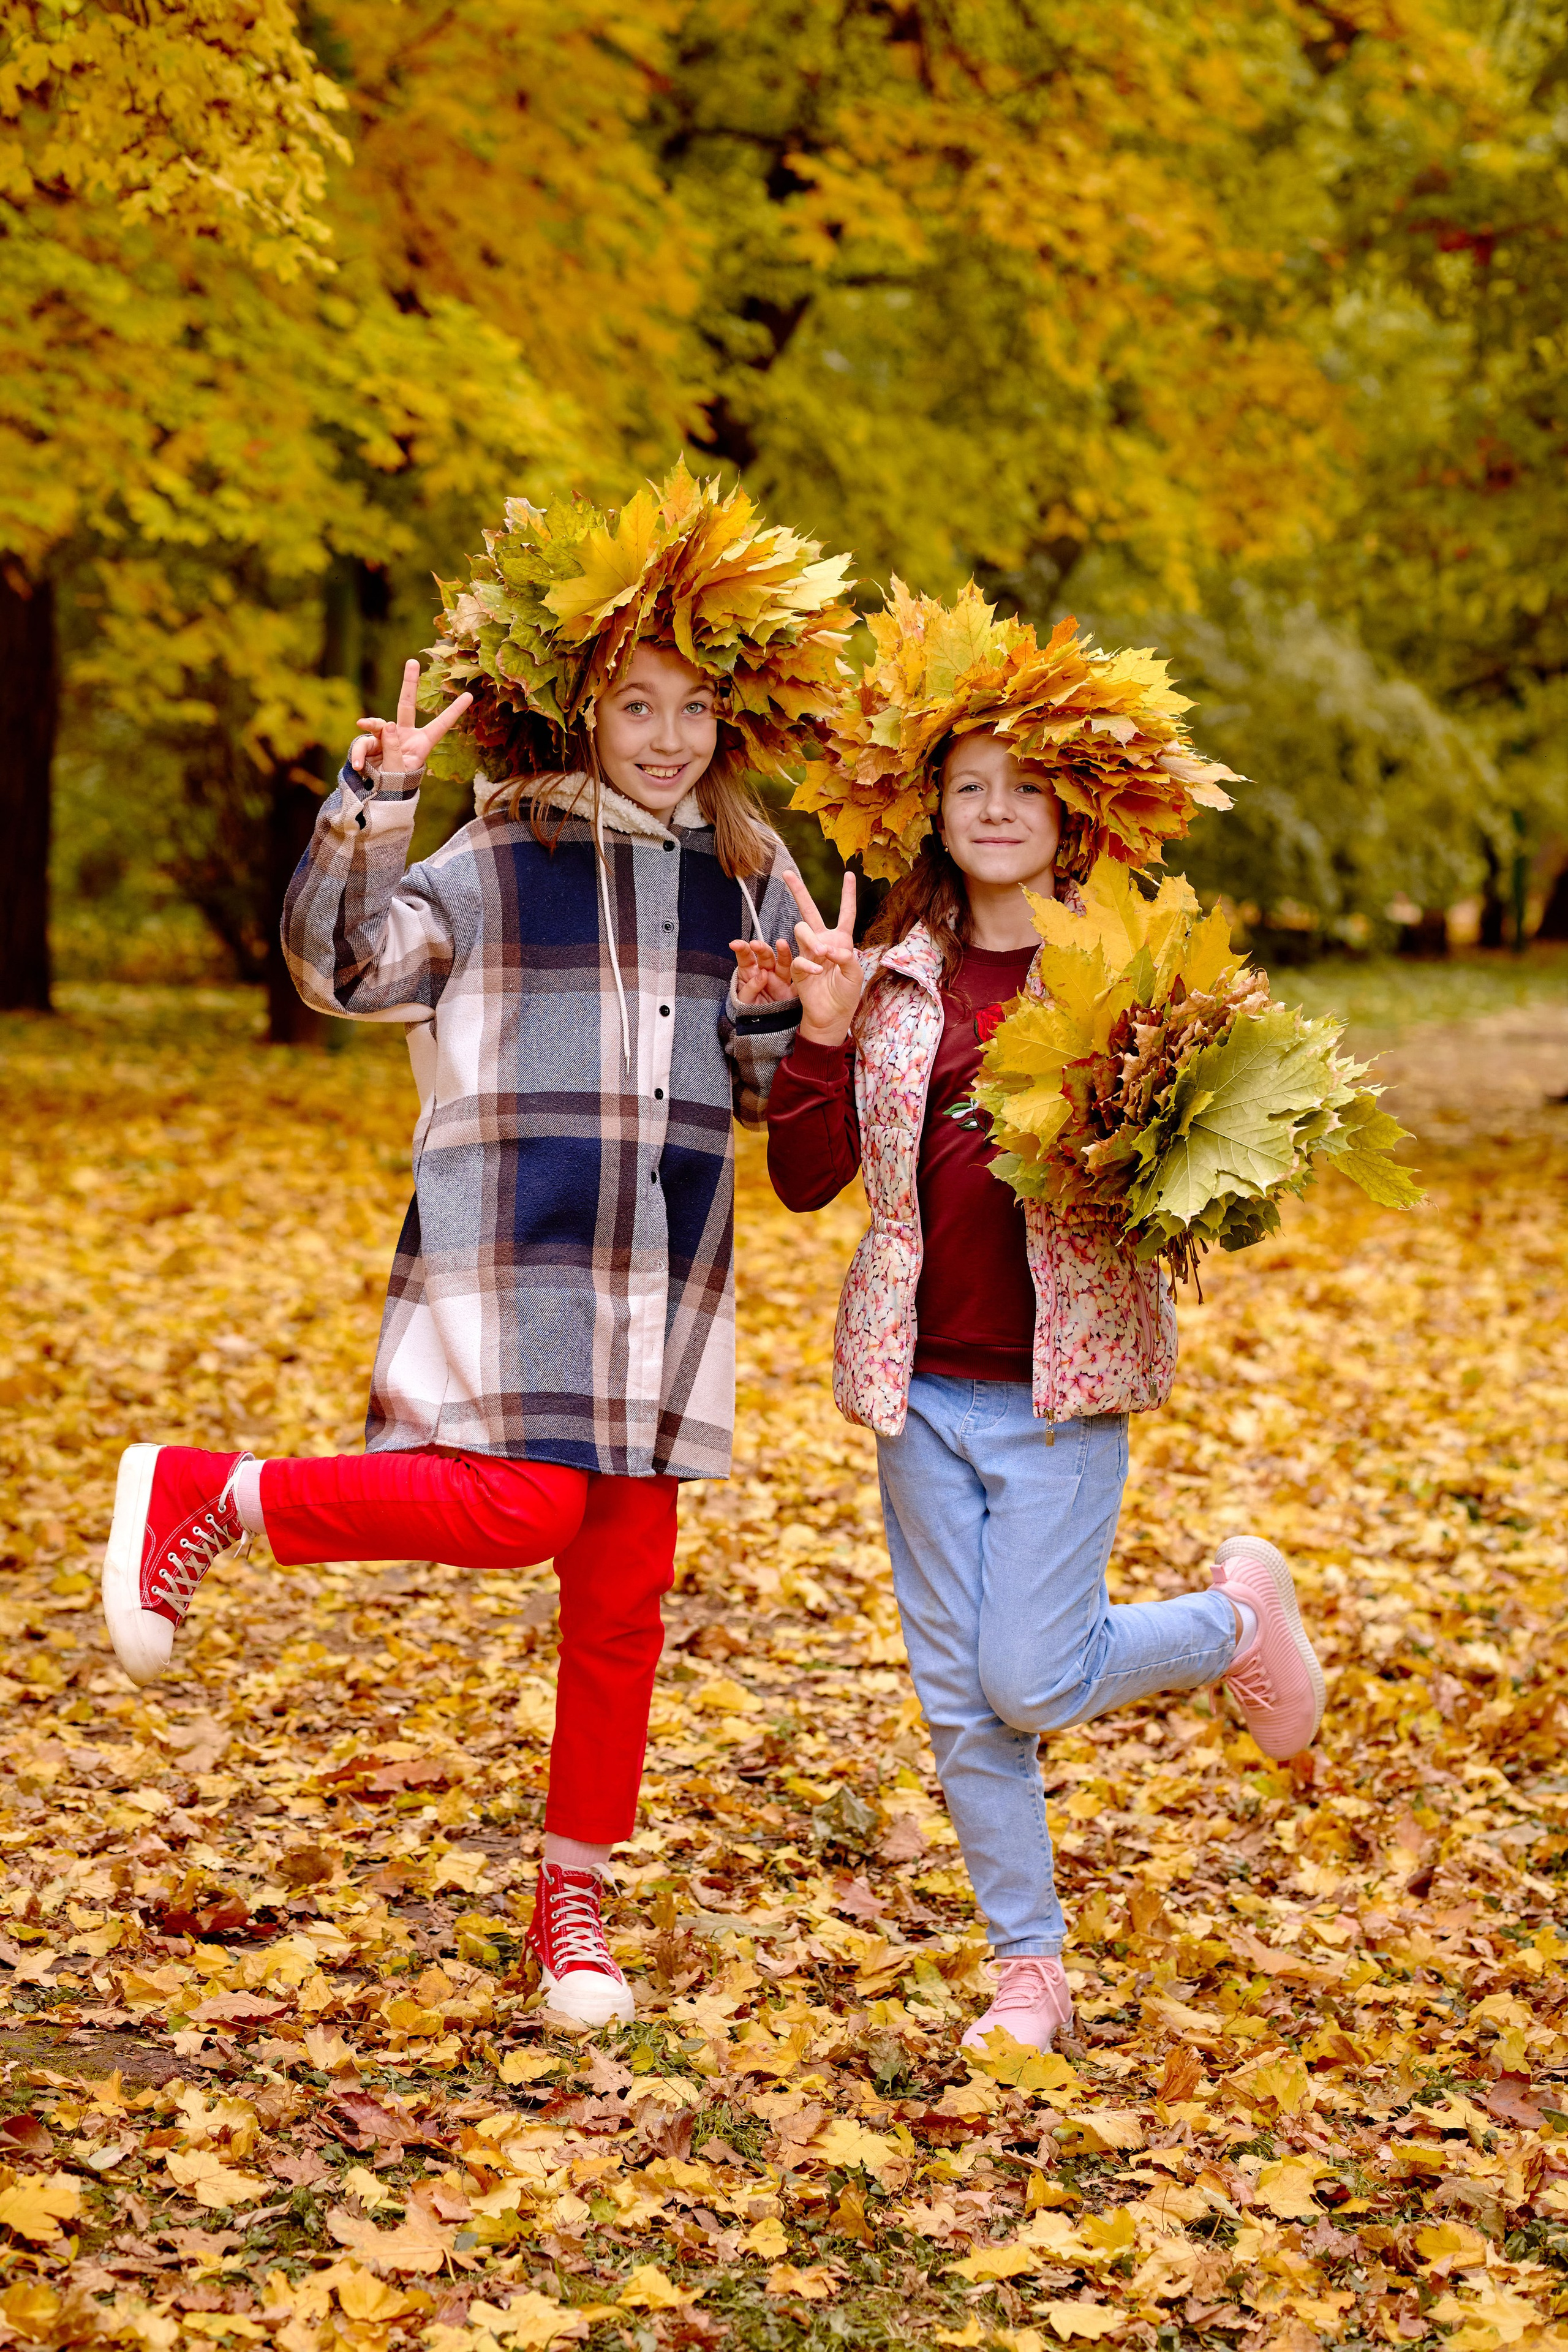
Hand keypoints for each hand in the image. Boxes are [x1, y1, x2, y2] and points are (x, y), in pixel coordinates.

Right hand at [350, 658, 472, 777]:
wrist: (377, 797)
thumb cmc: (395, 787)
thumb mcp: (397, 772)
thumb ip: (393, 749)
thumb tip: (387, 724)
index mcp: (421, 744)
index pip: (440, 725)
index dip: (453, 712)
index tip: (469, 696)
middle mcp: (405, 736)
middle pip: (406, 704)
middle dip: (408, 683)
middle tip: (413, 661)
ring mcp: (387, 737)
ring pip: (377, 727)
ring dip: (367, 741)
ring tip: (362, 763)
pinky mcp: (371, 742)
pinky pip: (363, 742)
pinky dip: (358, 753)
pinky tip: (357, 765)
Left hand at [730, 935, 798, 1006]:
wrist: (762, 1028)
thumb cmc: (749, 1010)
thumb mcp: (744, 1001)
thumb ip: (750, 987)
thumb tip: (763, 974)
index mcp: (750, 972)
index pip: (746, 957)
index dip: (741, 949)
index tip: (735, 944)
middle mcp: (766, 972)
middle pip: (766, 957)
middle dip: (761, 949)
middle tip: (755, 944)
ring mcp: (780, 980)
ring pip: (783, 963)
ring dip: (783, 952)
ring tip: (782, 944)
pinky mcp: (791, 990)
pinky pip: (799, 979)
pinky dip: (803, 970)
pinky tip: (805, 963)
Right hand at [782, 870, 860, 1045]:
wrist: (832, 1016)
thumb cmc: (846, 994)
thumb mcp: (854, 974)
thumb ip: (846, 957)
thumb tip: (828, 948)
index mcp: (841, 940)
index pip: (846, 913)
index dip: (847, 894)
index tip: (849, 874)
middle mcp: (823, 942)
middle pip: (809, 911)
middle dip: (798, 891)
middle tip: (787, 874)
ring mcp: (809, 953)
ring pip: (802, 930)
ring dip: (811, 939)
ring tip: (823, 954)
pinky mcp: (798, 967)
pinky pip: (800, 957)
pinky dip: (809, 963)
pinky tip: (818, 970)